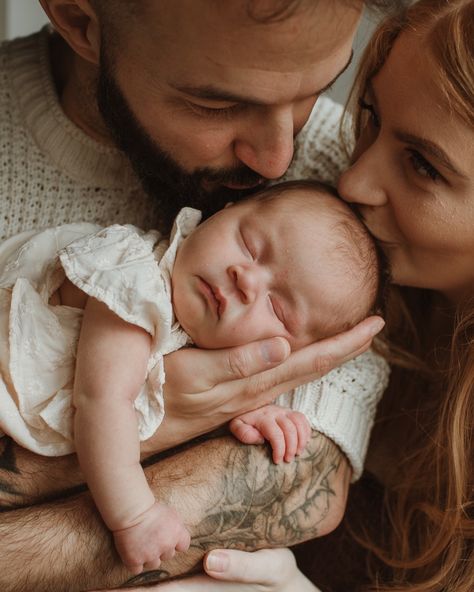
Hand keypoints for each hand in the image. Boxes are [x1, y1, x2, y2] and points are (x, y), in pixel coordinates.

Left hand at [96, 548, 318, 590]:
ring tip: (101, 579)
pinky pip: (174, 575)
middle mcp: (197, 586)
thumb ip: (241, 566)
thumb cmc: (279, 578)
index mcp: (206, 588)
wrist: (286, 584)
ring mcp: (199, 582)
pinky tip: (144, 562)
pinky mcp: (206, 573)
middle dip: (124, 590)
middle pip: (154, 591)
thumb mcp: (269, 567)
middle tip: (88, 586)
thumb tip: (210, 561)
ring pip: (160, 585)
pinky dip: (154, 573)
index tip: (103, 591)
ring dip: (135, 582)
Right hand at [113, 502, 189, 574]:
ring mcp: (150, 555)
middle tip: (150, 537)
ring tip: (140, 543)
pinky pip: (137, 569)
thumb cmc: (149, 508)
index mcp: (177, 533)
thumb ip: (177, 527)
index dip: (175, 543)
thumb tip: (177, 537)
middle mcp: (166, 546)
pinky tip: (132, 551)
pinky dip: (134, 563)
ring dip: (148, 557)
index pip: (183, 546)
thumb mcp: (170, 513)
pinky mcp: (135, 560)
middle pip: (168, 555)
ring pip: (153, 564)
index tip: (168, 538)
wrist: (130, 510)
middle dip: (161, 549)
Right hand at [147, 316, 383, 450]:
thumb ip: (237, 362)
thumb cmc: (159, 396)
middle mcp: (257, 390)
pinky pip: (277, 376)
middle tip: (374, 326)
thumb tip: (283, 344)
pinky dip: (298, 362)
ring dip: (325, 355)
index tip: (376, 325)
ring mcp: (246, 394)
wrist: (138, 428)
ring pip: (297, 372)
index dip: (344, 344)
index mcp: (253, 382)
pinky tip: (297, 355)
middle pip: (312, 366)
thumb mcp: (194, 375)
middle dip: (345, 347)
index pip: (310, 361)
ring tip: (346, 338)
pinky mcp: (233, 393)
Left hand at [230, 405, 310, 463]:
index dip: (279, 449)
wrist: (248, 406)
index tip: (277, 461)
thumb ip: (243, 432)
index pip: (276, 434)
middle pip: (290, 429)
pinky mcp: (290, 412)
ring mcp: (284, 411)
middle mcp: (275, 412)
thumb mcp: (236, 426)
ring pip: (299, 423)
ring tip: (298, 453)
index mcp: (262, 417)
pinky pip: (303, 419)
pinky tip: (304, 443)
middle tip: (288, 460)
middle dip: (291, 447)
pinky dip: (306, 431)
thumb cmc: (243, 420)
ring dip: (301, 440)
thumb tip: (259, 439)